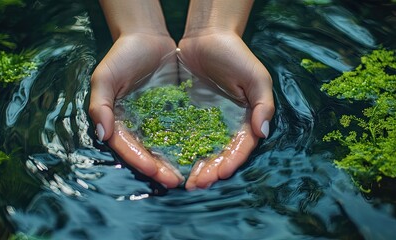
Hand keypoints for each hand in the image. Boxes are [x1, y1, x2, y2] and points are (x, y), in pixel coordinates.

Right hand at [89, 33, 184, 187]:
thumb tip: (103, 134)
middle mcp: (135, 124)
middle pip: (146, 152)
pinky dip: (185, 143)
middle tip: (175, 181)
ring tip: (188, 174)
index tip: (155, 171)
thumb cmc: (122, 55)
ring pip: (163, 146)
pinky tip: (198, 152)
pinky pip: (178, 130)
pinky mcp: (171, 112)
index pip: (127, 146)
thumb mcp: (105, 77)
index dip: (139, 160)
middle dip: (159, 168)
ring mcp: (154, 119)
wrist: (147, 37)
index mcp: (117, 120)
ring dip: (173, 161)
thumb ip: (100, 105)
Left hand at [178, 32, 274, 189]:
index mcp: (246, 119)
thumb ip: (263, 103)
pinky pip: (185, 135)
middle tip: (197, 184)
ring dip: (195, 166)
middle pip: (220, 153)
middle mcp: (227, 124)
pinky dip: (180, 149)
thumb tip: (263, 131)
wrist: (207, 36)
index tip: (220, 173)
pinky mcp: (189, 114)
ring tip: (185, 181)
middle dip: (211, 170)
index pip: (241, 146)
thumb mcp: (255, 76)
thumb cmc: (235, 54)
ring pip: (202, 149)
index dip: (232, 161)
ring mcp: (207, 120)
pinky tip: (171, 160)